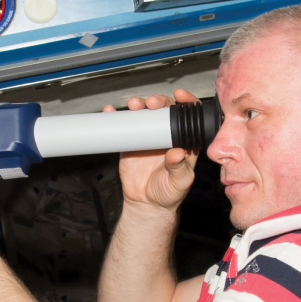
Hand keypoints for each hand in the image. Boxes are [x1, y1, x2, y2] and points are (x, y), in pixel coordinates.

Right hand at [112, 88, 200, 212]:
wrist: (146, 205)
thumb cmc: (169, 194)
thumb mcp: (180, 182)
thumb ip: (179, 168)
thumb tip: (177, 152)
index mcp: (184, 141)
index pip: (189, 117)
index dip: (187, 102)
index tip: (180, 96)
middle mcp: (167, 135)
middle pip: (165, 110)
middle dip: (159, 102)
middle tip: (152, 103)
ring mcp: (149, 137)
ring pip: (145, 114)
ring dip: (139, 105)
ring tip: (134, 105)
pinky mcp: (131, 142)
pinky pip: (124, 126)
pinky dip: (117, 116)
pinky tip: (111, 111)